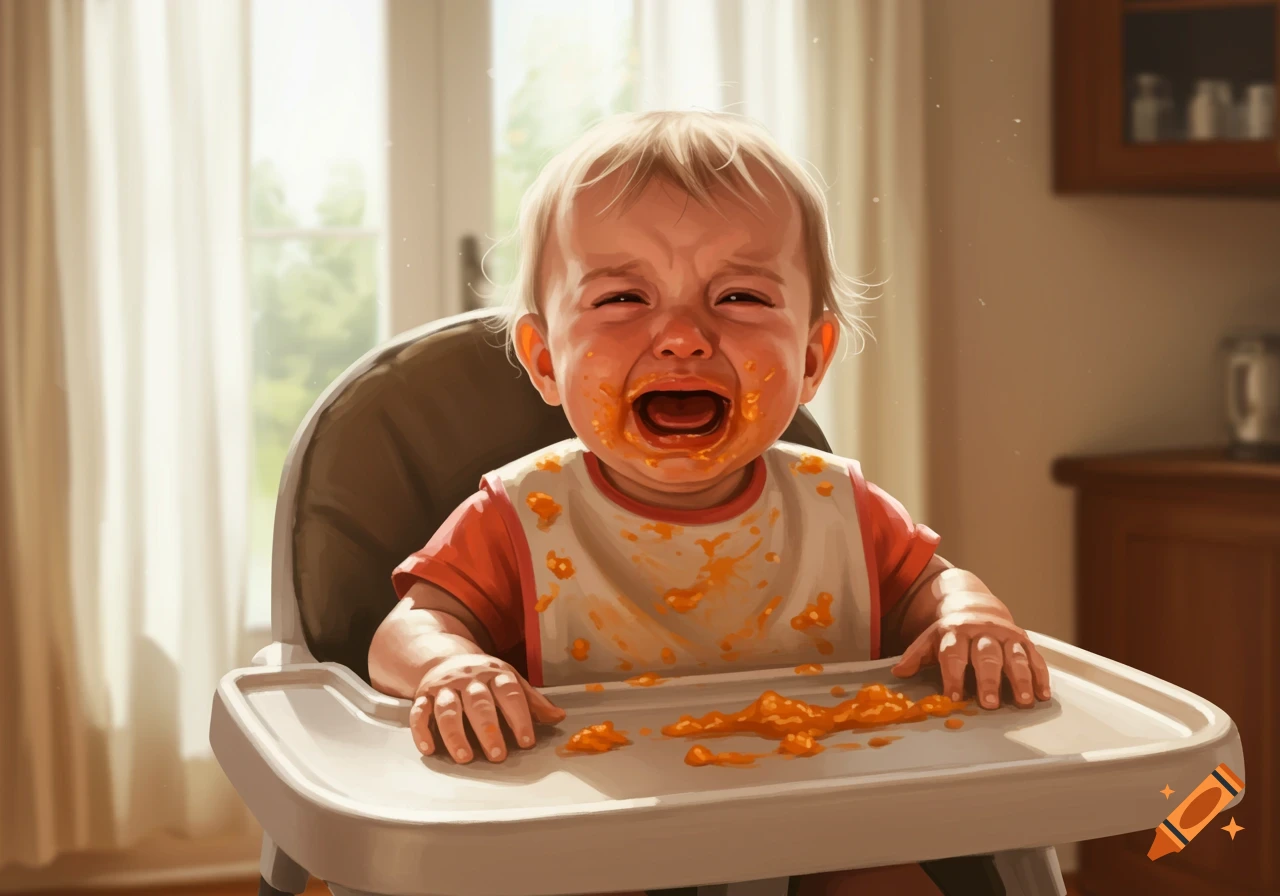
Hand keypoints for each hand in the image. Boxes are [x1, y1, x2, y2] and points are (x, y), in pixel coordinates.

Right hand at [410, 654, 565, 762]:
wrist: (445, 657)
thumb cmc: (484, 678)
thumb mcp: (510, 681)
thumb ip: (532, 701)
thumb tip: (559, 717)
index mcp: (495, 674)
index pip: (509, 693)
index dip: (519, 717)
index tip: (527, 742)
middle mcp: (469, 679)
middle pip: (479, 703)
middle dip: (488, 729)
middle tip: (498, 755)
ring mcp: (444, 687)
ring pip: (448, 709)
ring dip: (456, 734)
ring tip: (465, 757)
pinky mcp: (423, 696)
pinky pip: (419, 712)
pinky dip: (421, 731)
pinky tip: (429, 748)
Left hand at [890, 611, 1050, 709]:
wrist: (974, 607)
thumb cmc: (950, 633)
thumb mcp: (930, 639)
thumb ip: (916, 655)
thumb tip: (898, 672)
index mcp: (956, 632)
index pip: (954, 654)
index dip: (953, 675)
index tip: (954, 696)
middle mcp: (983, 632)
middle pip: (986, 656)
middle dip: (988, 679)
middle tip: (989, 703)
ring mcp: (1005, 636)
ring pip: (1014, 656)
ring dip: (1020, 679)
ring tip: (1024, 701)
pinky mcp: (1024, 640)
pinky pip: (1034, 657)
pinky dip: (1040, 676)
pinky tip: (1043, 694)